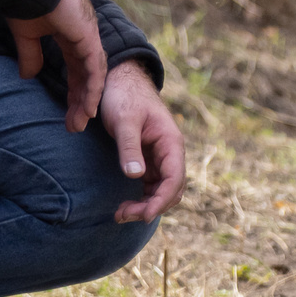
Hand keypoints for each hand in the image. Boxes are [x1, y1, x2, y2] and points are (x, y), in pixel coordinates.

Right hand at [8, 0, 108, 132]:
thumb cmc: (26, 0)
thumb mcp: (27, 35)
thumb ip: (30, 55)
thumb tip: (28, 76)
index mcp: (70, 32)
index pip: (77, 67)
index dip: (74, 89)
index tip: (68, 111)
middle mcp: (84, 35)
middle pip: (87, 74)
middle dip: (81, 100)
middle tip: (75, 125)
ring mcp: (89, 35)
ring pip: (94, 75)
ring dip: (88, 100)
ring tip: (80, 124)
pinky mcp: (89, 36)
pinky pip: (95, 68)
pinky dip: (92, 89)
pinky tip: (88, 108)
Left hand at [98, 62, 185, 223]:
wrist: (120, 81)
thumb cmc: (124, 97)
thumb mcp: (124, 120)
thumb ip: (129, 147)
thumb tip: (134, 175)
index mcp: (171, 142)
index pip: (175, 178)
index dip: (162, 200)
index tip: (143, 215)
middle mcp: (170, 152)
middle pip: (172, 190)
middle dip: (152, 207)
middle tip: (122, 215)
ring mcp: (160, 157)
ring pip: (162, 191)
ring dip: (146, 206)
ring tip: (120, 214)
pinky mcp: (149, 160)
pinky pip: (152, 186)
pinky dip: (142, 199)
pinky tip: (125, 205)